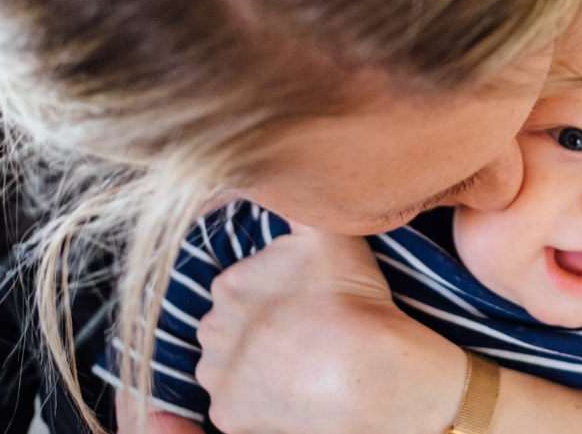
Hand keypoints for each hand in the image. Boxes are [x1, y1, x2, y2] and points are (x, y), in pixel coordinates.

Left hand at [195, 224, 467, 433]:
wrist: (369, 372)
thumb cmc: (352, 299)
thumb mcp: (328, 232)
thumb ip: (296, 201)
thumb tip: (276, 172)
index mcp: (229, 283)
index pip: (244, 286)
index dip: (278, 294)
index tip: (308, 302)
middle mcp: (212, 329)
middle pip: (233, 326)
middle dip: (261, 329)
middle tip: (306, 332)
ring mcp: (219, 377)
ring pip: (233, 366)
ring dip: (257, 364)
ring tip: (303, 363)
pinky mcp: (229, 417)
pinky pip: (240, 406)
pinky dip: (262, 400)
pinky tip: (295, 391)